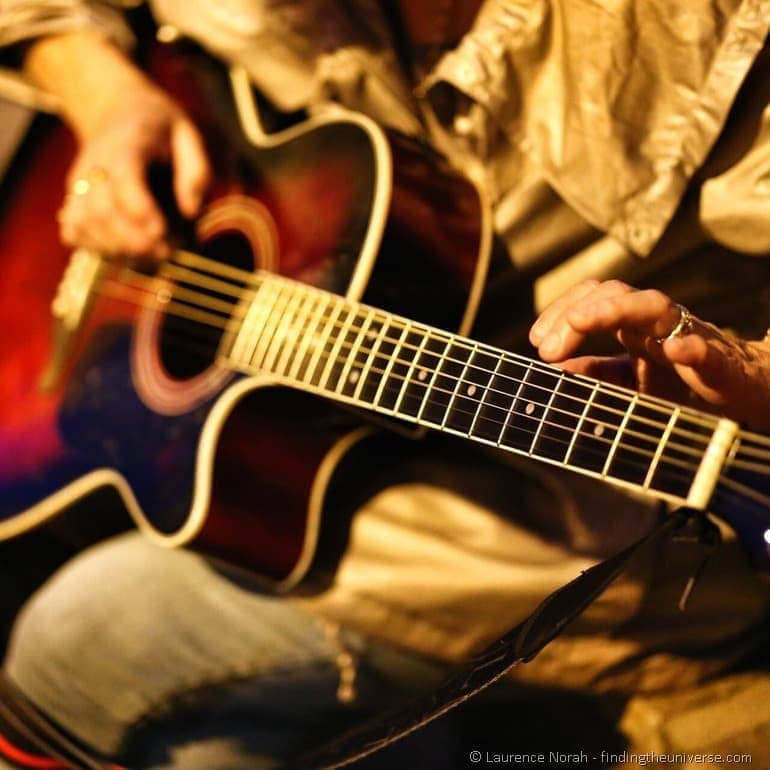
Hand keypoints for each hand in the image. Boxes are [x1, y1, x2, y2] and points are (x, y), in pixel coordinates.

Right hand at [25, 32, 209, 259]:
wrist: (115, 111)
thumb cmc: (161, 130)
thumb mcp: (188, 136)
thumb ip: (196, 171)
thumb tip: (191, 211)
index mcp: (126, 145)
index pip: (124, 177)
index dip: (139, 208)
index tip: (161, 232)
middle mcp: (95, 165)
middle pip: (101, 209)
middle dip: (133, 239)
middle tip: (165, 253)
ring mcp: (79, 184)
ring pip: (85, 225)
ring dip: (119, 249)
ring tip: (152, 255)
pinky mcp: (73, 201)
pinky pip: (75, 233)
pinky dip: (98, 249)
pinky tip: (126, 251)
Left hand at [529, 279, 769, 429]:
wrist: (745, 396)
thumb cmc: (684, 384)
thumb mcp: (630, 382)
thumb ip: (597, 373)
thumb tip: (555, 370)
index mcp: (634, 325)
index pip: (592, 301)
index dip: (560, 314)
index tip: (535, 342)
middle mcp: (657, 322)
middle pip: (614, 294)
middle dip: (575, 314)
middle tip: (545, 350)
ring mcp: (688, 335)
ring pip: (654, 306)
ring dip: (614, 310)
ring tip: (580, 322)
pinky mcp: (720, 362)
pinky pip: (706, 348)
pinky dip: (691, 347)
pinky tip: (673, 350)